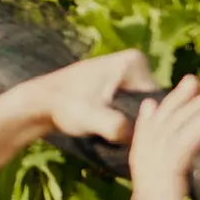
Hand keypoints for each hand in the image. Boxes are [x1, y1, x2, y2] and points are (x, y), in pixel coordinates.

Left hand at [21, 50, 157, 141]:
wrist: (39, 102)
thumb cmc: (65, 106)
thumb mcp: (94, 118)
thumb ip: (118, 127)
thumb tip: (138, 138)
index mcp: (136, 61)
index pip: (159, 101)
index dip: (146, 124)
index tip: (124, 135)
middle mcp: (136, 61)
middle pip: (152, 104)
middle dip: (139, 123)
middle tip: (118, 137)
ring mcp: (126, 71)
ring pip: (141, 108)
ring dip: (132, 124)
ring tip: (111, 134)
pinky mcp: (117, 82)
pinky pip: (130, 106)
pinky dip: (124, 120)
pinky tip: (108, 131)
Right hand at [121, 76, 199, 199]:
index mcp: (149, 197)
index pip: (147, 151)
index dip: (151, 126)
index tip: (153, 104)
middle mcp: (147, 181)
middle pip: (160, 132)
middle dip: (177, 104)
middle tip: (192, 80)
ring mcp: (154, 180)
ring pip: (174, 132)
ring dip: (195, 106)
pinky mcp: (166, 183)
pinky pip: (186, 146)